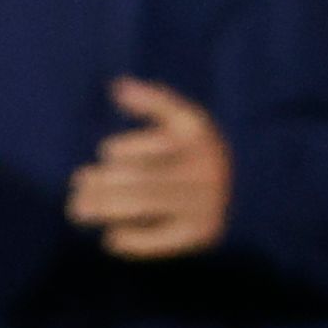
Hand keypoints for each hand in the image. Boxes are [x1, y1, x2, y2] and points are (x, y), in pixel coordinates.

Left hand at [67, 80, 232, 260]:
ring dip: (106, 207)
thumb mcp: (184, 119)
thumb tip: (118, 86)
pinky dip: (135, 241)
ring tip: (77, 210)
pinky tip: (111, 239)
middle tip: (77, 185)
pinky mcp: (203, 233)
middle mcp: (205, 170)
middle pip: (144, 176)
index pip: (155, 143)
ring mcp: (205, 204)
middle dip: (103, 182)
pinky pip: (163, 239)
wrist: (251, 192)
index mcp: (199, 137)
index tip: (105, 153)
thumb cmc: (196, 150)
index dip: (125, 149)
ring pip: (145, 204)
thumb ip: (153, 100)